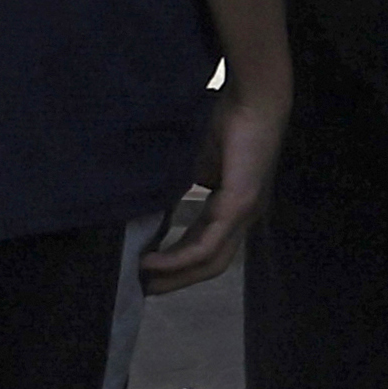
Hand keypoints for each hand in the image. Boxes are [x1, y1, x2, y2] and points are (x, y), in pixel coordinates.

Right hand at [141, 77, 283, 293]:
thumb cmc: (222, 125)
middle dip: (172, 281)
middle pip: (209, 264)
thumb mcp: (188, 165)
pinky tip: (151, 262)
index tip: (141, 275)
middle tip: (137, 290)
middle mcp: (242, 216)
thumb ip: (171, 190)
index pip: (204, 248)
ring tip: (139, 280)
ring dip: (172, 275)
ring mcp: (245, 212)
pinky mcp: (241, 203)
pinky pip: (208, 244)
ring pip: (210, 261)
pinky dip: (178, 258)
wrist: (251, 98)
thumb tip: (138, 208)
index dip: (174, 265)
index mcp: (231, 207)